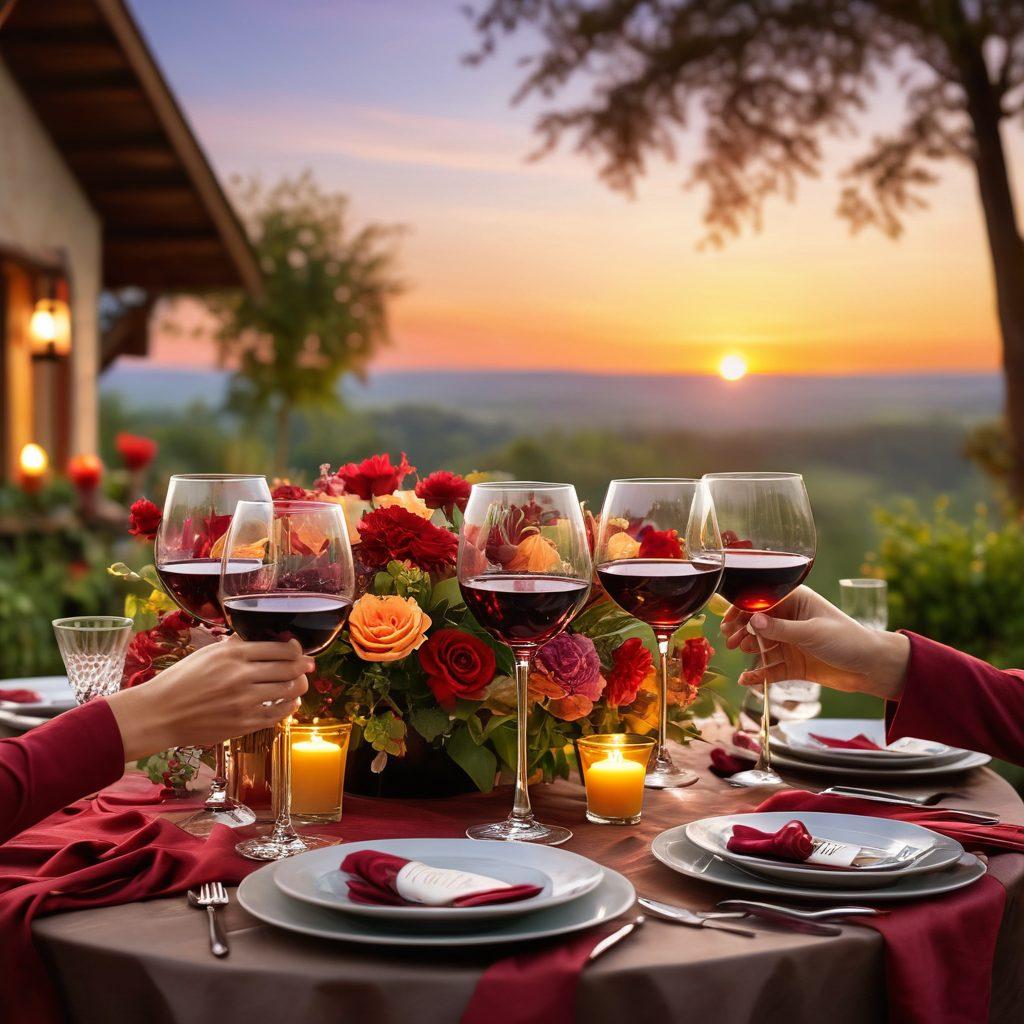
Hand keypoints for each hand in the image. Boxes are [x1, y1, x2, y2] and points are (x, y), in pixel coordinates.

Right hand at [106, 636, 313, 759]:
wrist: (159, 714)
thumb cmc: (180, 681)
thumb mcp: (207, 653)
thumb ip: (236, 646)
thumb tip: (263, 640)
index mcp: (233, 654)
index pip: (281, 648)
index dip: (296, 649)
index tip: (298, 649)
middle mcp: (242, 676)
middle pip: (290, 668)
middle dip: (304, 666)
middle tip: (307, 665)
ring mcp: (245, 702)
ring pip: (289, 690)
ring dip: (299, 685)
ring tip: (299, 683)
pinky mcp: (244, 723)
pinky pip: (278, 714)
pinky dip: (289, 706)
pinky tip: (289, 702)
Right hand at [720, 586, 908, 701]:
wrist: (872, 668)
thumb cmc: (847, 640)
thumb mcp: (811, 632)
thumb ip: (779, 628)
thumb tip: (752, 620)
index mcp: (796, 602)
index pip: (762, 602)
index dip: (742, 610)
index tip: (728, 622)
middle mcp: (791, 620)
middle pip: (758, 623)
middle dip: (742, 631)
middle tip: (730, 641)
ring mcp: (792, 643)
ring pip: (762, 645)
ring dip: (749, 648)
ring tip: (740, 651)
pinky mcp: (795, 665)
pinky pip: (771, 669)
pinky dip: (759, 674)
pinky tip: (746, 679)